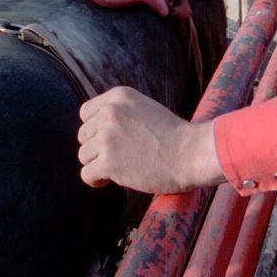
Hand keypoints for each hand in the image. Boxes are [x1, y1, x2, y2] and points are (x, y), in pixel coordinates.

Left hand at [78, 87, 223, 193]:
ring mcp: (107, 137)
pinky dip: (96, 180)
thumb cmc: (175, 136)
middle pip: (83, 136)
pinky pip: (87, 174)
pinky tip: (109, 180)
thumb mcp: (145, 109)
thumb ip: (120, 113)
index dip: (94, 129)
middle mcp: (110, 113)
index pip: (86, 113)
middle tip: (119, 157)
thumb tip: (93, 131)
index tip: (109, 141)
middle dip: (97, 148)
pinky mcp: (109, 162)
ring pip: (84, 155)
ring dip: (98, 164)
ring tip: (120, 168)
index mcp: (119, 96)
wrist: (192, 153)